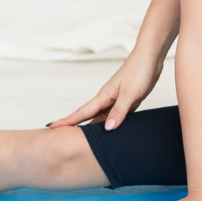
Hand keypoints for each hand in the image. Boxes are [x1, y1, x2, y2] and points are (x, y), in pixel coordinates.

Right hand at [48, 53, 162, 129]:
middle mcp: (107, 99)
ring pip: (102, 118)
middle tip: (61, 138)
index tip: (51, 127)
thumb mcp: (130, 93)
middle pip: (88, 117)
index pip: (81, 112)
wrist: (150, 58)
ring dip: (94, 129)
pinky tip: (111, 132)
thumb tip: (107, 128)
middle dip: (75, 127)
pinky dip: (111, 124)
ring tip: (83, 142)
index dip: (67, 121)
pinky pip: (115, 116)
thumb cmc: (139, 72)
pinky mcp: (126, 101)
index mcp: (104, 96)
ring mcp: (116, 100)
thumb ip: (119, 111)